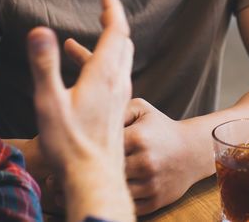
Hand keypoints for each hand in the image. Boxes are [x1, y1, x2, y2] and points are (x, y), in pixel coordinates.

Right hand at [27, 0, 134, 221]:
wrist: (94, 179)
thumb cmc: (70, 144)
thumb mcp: (49, 102)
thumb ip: (44, 65)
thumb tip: (39, 29)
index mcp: (104, 74)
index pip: (116, 30)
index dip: (112, 9)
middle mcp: (117, 82)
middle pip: (123, 43)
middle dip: (113, 22)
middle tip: (103, 8)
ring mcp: (119, 98)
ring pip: (119, 62)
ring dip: (105, 46)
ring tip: (76, 43)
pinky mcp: (115, 112)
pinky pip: (113, 79)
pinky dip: (100, 66)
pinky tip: (81, 79)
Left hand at [64, 41, 208, 214]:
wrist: (192, 153)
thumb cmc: (157, 125)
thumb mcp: (135, 104)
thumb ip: (101, 80)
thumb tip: (67, 43)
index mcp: (138, 137)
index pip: (101, 145)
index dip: (82, 148)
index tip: (65, 150)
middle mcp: (144, 161)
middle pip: (103, 171)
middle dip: (82, 172)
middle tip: (56, 175)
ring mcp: (149, 184)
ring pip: (111, 192)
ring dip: (91, 190)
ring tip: (66, 189)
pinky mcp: (154, 202)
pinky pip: (125, 205)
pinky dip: (110, 202)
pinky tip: (94, 197)